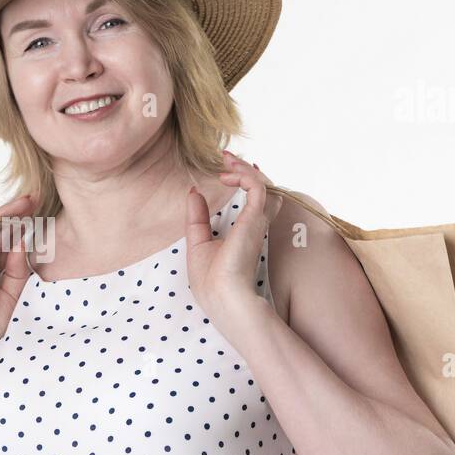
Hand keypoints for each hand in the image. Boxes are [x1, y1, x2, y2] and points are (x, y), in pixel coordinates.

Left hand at [185, 150, 282, 329]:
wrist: (223, 297)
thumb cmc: (212, 281)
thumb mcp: (198, 244)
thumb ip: (197, 218)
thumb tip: (193, 192)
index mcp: (246, 230)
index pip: (255, 199)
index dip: (245, 180)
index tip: (226, 170)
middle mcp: (256, 224)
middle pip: (261, 187)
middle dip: (244, 168)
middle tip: (225, 157)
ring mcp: (257, 221)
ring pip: (261, 183)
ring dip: (244, 168)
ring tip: (226, 160)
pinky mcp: (254, 219)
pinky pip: (257, 187)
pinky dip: (245, 175)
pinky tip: (227, 175)